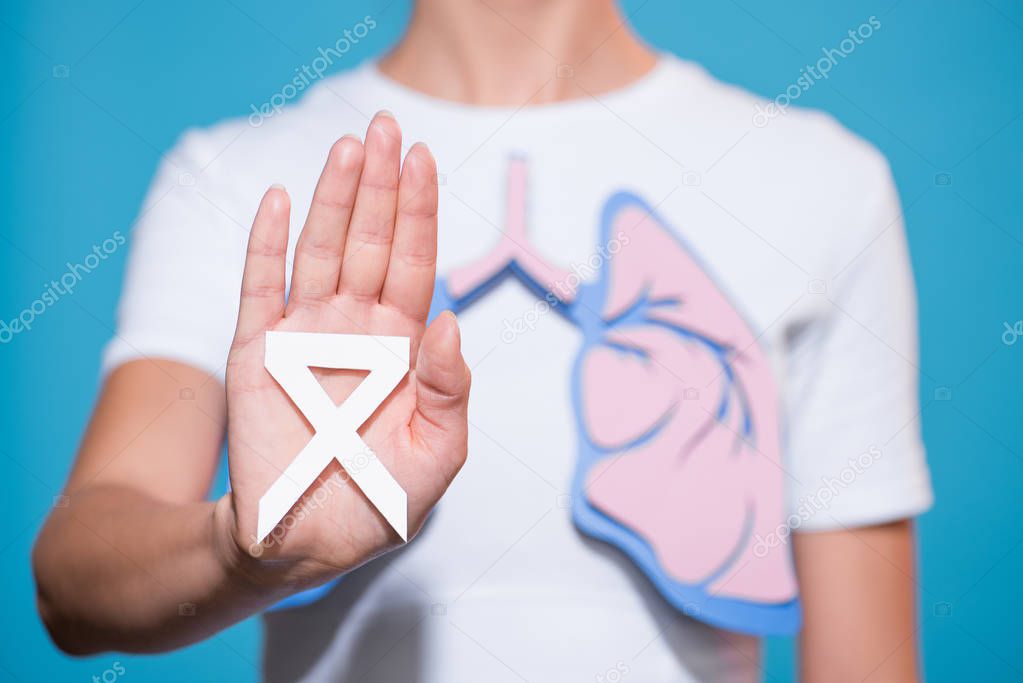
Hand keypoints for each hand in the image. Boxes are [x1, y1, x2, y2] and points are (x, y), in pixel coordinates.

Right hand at [215, 112, 469, 590]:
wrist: (306, 541)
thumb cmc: (380, 500)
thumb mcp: (437, 454)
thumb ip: (451, 390)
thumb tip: (452, 320)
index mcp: (404, 344)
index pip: (416, 262)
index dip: (420, 212)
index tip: (425, 160)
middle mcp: (356, 325)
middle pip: (372, 241)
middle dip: (381, 186)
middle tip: (387, 126)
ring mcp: (305, 332)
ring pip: (320, 250)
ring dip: (333, 200)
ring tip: (348, 148)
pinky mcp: (256, 350)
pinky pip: (258, 286)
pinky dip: (264, 243)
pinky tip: (274, 199)